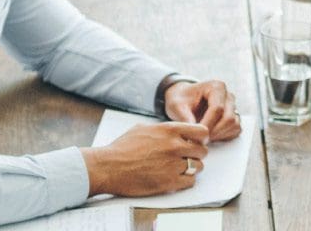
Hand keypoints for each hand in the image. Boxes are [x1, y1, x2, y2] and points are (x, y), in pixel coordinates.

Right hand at [81, 122, 209, 196]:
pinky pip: (191, 181)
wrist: (108, 167)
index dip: (200, 139)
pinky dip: (186, 181)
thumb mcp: (142, 128)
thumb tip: (175, 131)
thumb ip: (163, 129)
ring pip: (199, 167)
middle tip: (186, 158)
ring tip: (179, 169)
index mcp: (169, 130)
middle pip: (203, 151)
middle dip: (196, 155)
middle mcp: (174, 146)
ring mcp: (173, 165)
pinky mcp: (169, 182)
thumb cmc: (121, 148)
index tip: (195, 143)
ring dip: (191, 168)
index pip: (202, 132)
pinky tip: (175, 178)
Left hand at [164, 79, 241, 140]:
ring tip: (203, 137)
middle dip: (213, 132)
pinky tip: (210, 136)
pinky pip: (235, 130)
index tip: (197, 135)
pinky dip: (224, 136)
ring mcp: (233, 107)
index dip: (207, 125)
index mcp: (216, 87)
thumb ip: (185, 117)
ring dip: (219, 135)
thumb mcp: (176, 105)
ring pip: (233, 125)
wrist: (183, 99)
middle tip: (199, 139)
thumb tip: (195, 132)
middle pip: (228, 118)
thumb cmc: (180, 99)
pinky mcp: (234, 117)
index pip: (217, 108)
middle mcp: (228, 96)